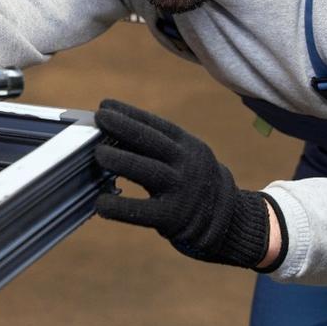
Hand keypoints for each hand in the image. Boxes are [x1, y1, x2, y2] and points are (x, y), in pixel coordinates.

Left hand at [93, 99, 273, 268]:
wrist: (229, 219)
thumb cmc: (193, 182)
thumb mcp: (185, 158)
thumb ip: (156, 148)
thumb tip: (112, 133)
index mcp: (188, 146)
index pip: (156, 125)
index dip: (129, 113)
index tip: (105, 105)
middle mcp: (187, 164)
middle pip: (152, 142)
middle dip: (123, 127)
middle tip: (99, 119)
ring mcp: (181, 190)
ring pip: (148, 171)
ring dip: (120, 160)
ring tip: (97, 154)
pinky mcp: (174, 217)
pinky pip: (143, 211)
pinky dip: (119, 208)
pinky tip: (100, 203)